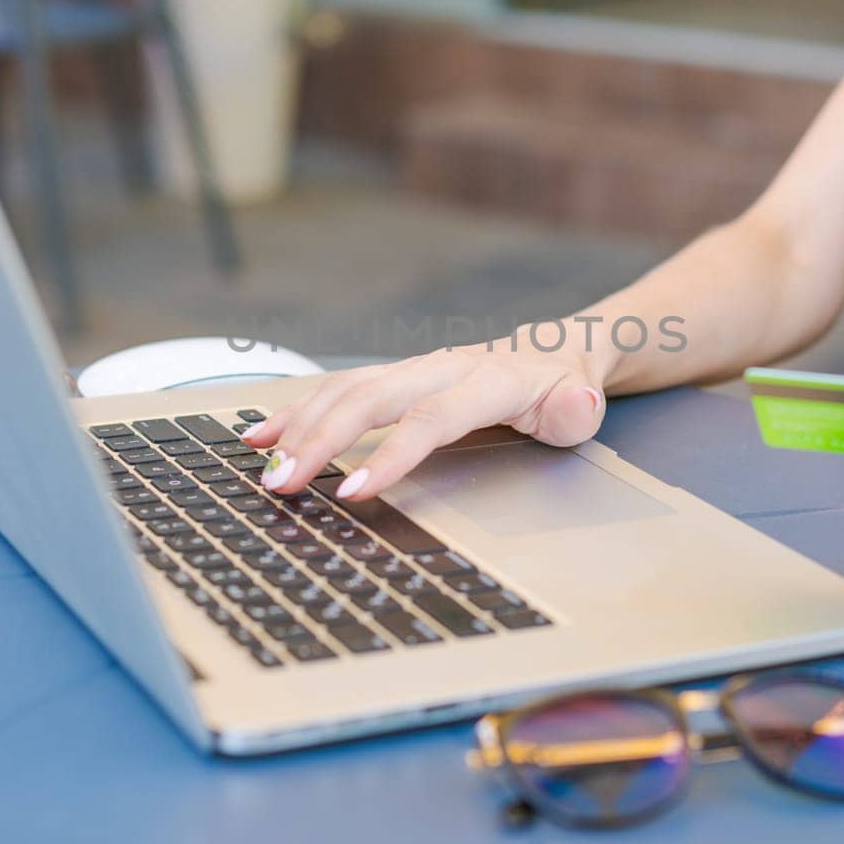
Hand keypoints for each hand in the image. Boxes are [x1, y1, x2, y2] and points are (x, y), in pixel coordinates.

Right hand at [241, 342, 606, 500]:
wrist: (553, 352)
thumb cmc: (562, 390)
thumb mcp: (582, 406)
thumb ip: (576, 411)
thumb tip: (576, 404)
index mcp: (486, 380)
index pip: (431, 419)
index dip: (391, 454)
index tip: (354, 492)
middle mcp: (440, 367)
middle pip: (370, 399)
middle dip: (320, 441)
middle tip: (282, 483)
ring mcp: (412, 368)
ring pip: (345, 389)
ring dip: (299, 425)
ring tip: (261, 463)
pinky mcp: (394, 377)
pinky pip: (338, 388)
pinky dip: (298, 410)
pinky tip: (261, 434)